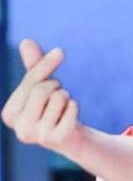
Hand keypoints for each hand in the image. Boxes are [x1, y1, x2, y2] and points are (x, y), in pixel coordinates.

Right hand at [1, 38, 82, 155]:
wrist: (72, 138)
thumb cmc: (52, 109)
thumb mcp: (42, 85)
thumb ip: (34, 66)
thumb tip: (26, 41)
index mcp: (9, 115)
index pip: (31, 81)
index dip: (47, 70)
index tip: (56, 63)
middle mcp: (20, 129)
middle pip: (43, 89)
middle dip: (57, 87)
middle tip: (58, 99)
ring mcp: (38, 137)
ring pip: (59, 97)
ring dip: (67, 98)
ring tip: (63, 110)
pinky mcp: (58, 139)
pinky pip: (72, 108)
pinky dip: (75, 107)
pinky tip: (70, 119)